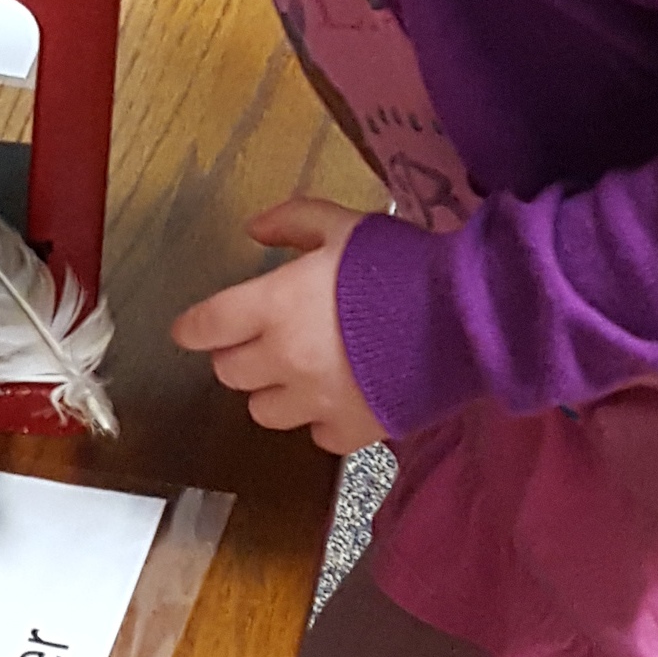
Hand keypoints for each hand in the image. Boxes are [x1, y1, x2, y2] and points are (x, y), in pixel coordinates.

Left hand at [173, 196, 379, 452]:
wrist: (465, 317)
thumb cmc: (399, 264)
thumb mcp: (344, 224)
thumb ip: (292, 221)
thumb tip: (252, 230)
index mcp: (274, 305)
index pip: (205, 326)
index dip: (193, 328)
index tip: (192, 330)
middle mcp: (284, 358)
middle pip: (229, 372)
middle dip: (239, 355)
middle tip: (262, 341)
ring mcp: (315, 402)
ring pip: (263, 411)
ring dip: (273, 392)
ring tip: (300, 373)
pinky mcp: (350, 431)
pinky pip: (315, 435)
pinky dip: (321, 420)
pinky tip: (340, 397)